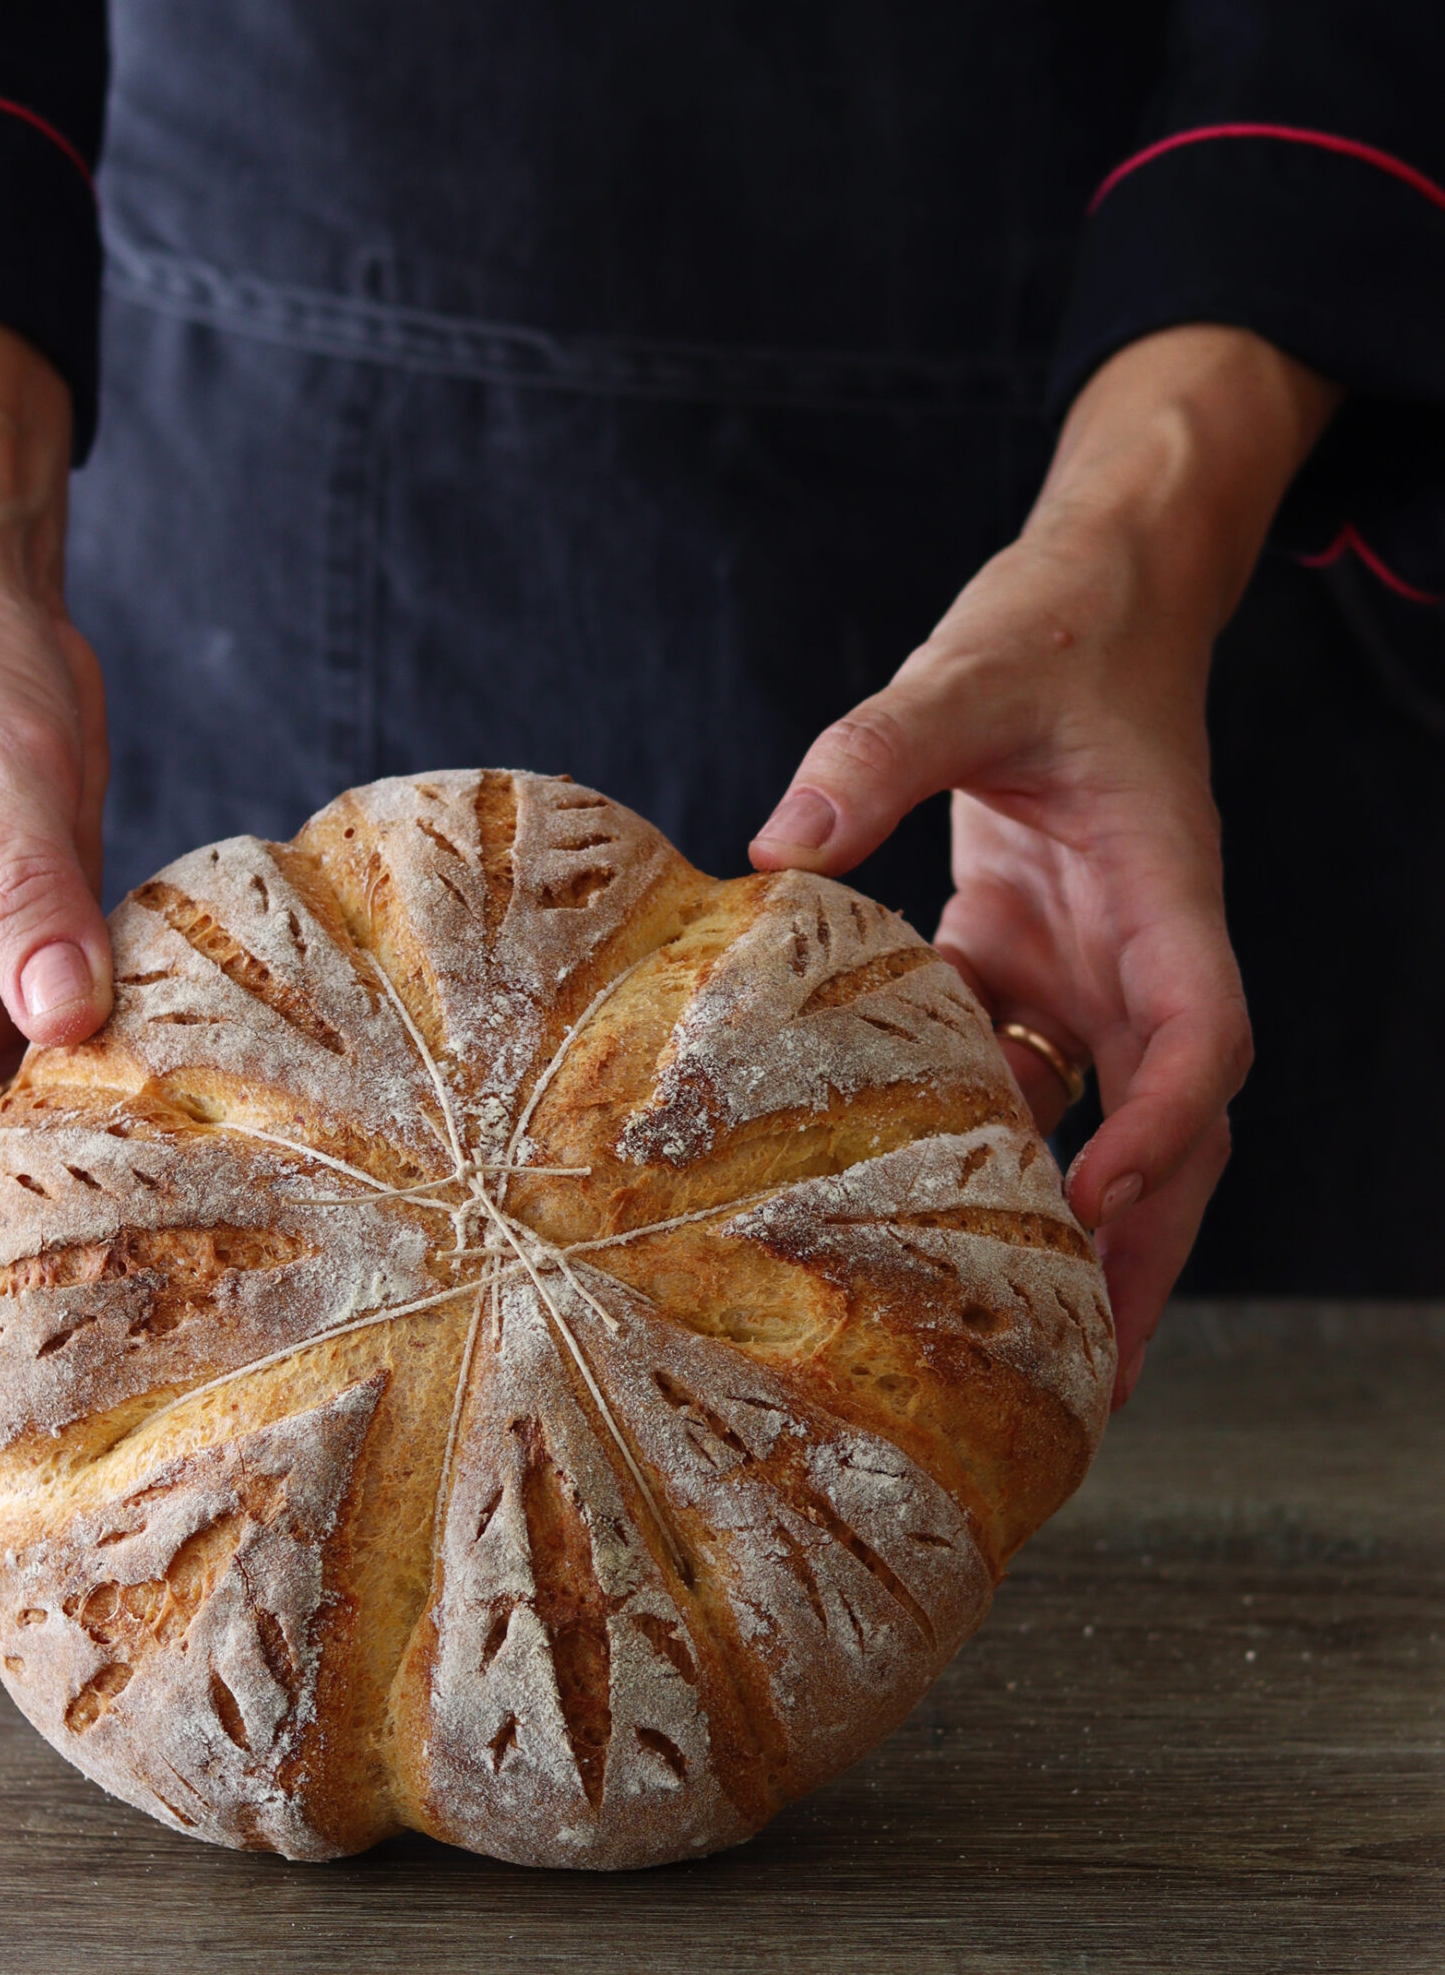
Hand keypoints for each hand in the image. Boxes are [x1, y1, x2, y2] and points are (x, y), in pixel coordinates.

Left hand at [751, 326, 1340, 1404]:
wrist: (1096, 598)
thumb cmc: (1059, 628)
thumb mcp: (969, 668)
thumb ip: (877, 747)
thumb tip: (774, 847)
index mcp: (1166, 895)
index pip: (1200, 1037)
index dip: (1162, 1131)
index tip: (1099, 1204)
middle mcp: (1140, 955)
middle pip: (1174, 1134)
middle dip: (1144, 1252)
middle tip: (1094, 1376)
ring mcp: (1087, 970)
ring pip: (1100, 1128)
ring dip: (1071, 1232)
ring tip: (1020, 1346)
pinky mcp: (1027, 962)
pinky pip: (1013, 1076)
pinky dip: (978, 1145)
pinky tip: (911, 1215)